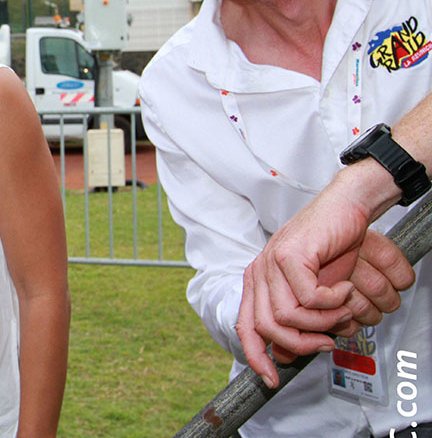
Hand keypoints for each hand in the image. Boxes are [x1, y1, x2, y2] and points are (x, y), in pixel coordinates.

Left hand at [237, 191, 412, 386]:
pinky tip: (343, 287)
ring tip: (340, 309)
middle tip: (328, 338)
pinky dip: (333, 301)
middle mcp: (259, 273)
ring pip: (289, 316)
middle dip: (303, 343)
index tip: (272, 378)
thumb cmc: (331, 251)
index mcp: (258, 284)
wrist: (344, 211)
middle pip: (268, 328)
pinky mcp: (290, 255)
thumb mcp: (310, 292)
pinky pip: (309, 297)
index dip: (256, 357)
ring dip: (323, 321)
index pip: (246, 328)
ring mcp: (271, 263)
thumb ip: (297, 320)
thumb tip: (286, 354)